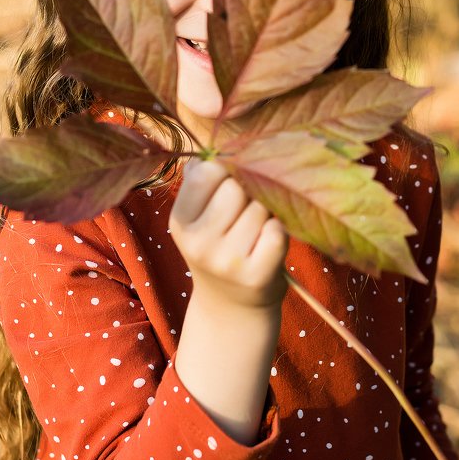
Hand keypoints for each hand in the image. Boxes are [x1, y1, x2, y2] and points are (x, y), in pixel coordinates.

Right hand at [169, 157, 289, 310]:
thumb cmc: (218, 247)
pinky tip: (268, 244)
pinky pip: (277, 231)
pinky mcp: (257, 276)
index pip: (207, 172)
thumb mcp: (197, 218)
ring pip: (260, 207)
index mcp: (180, 221)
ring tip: (255, 232)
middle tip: (243, 215)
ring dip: (265, 213)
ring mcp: (227, 262)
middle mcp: (198, 243)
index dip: (224, 173)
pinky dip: (279, 232)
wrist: (231, 307)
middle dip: (247, 193)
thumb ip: (200, 182)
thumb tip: (209, 152)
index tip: (226, 188)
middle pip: (236, 188)